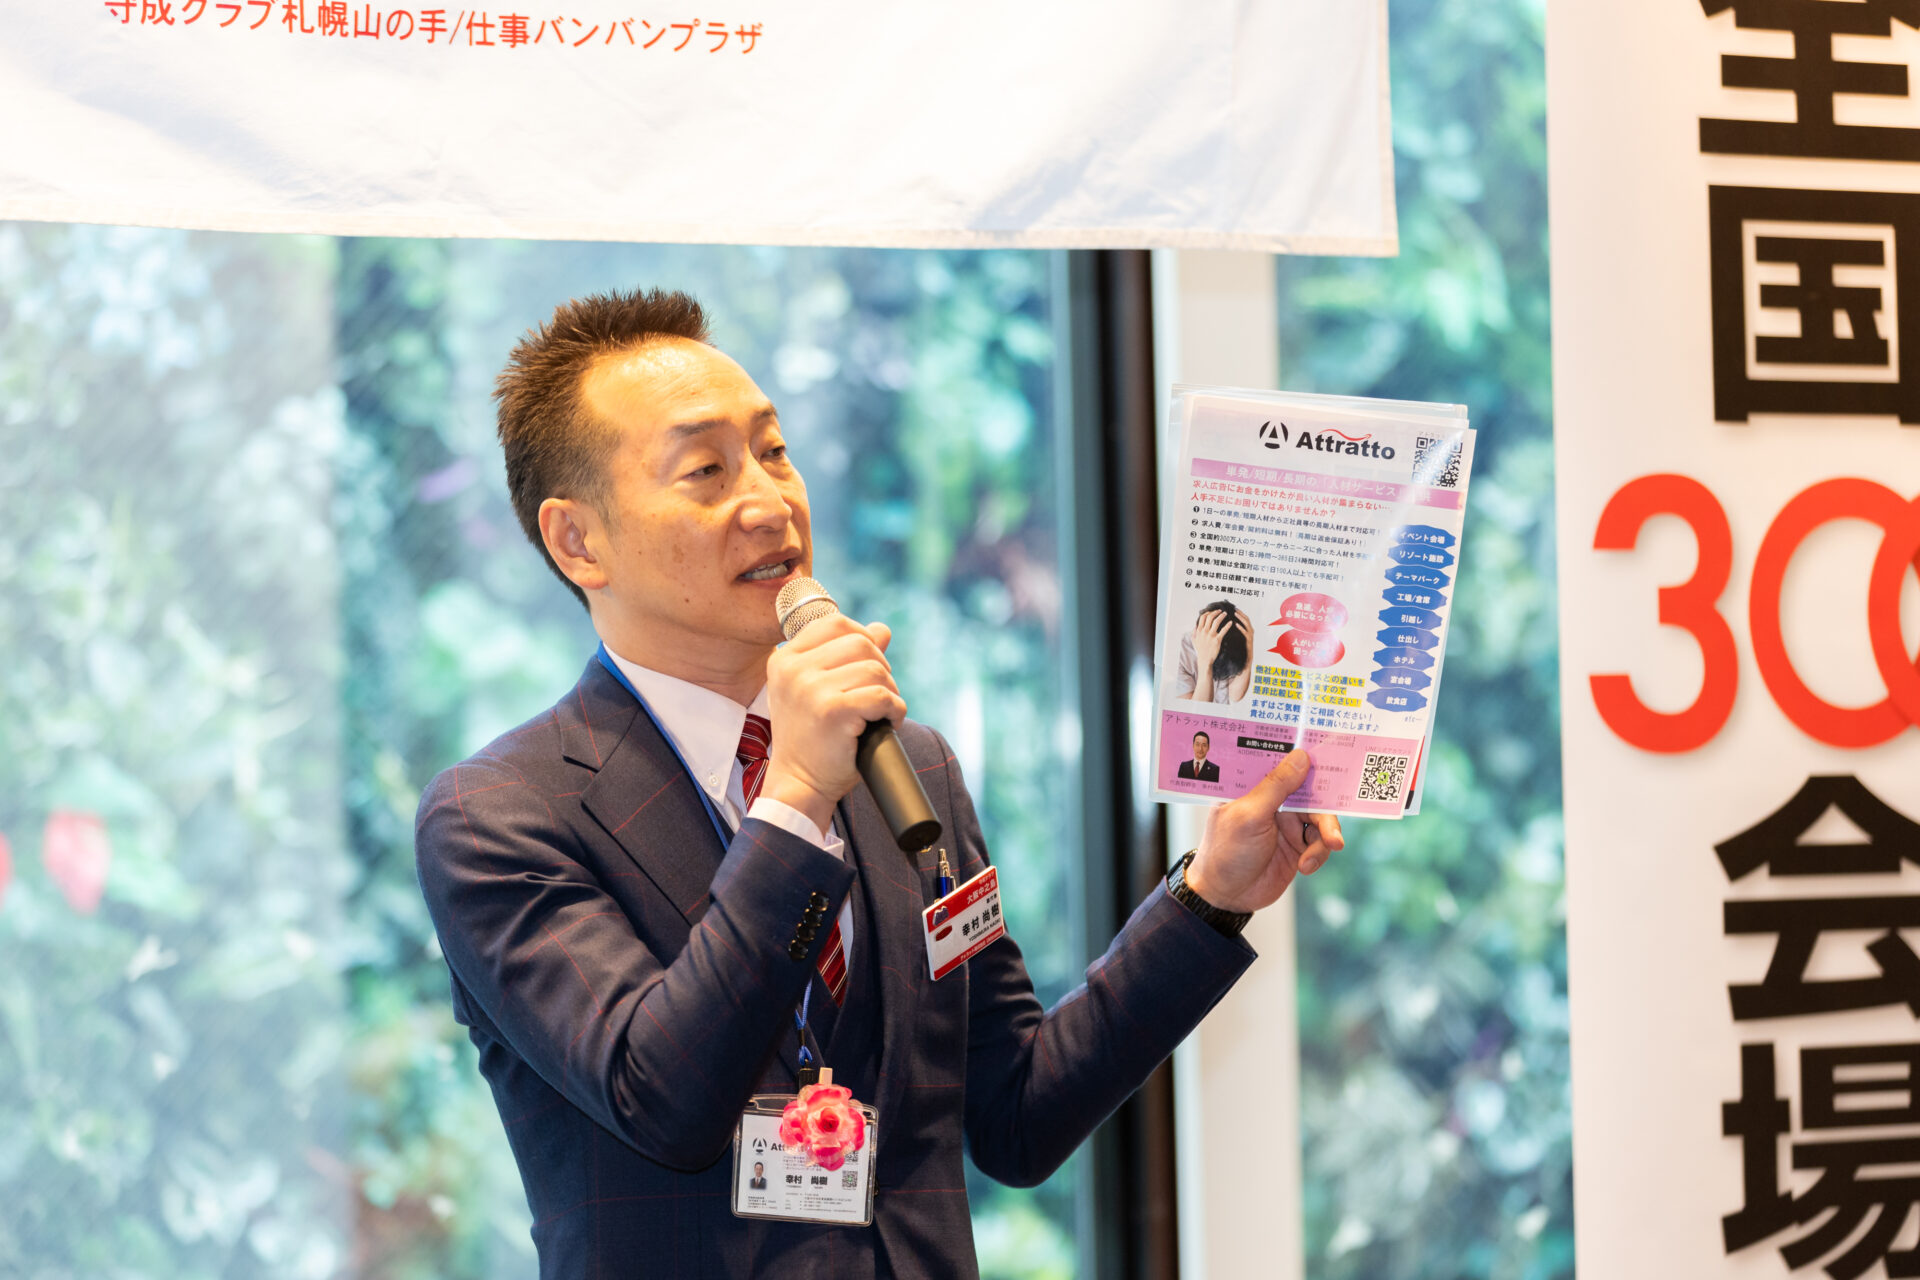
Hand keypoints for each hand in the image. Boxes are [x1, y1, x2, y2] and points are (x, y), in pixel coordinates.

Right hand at [760, 615, 905, 831]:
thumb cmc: (812, 740)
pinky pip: (882, 696)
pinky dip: (895, 710)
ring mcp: (811, 688)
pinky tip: (886, 723)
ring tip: (880, 714)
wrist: (799, 785)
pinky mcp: (833, 710)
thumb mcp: (820, 691)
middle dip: (881, 667)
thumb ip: (845, 657)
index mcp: (785, 660)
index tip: (868, 666)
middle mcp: (793, 669)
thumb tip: (883, 629)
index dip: (863, 637)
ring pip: (876, 669)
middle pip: (861, 642)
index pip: (835, 622)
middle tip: (877, 696)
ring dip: (889, 692)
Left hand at [1184, 750, 1343, 914]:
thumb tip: (1301, 756)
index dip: (1306, 757)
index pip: (1283, 762)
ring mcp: (1287, 824)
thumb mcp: (1250, 815)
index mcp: (1254, 786)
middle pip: (1311, 793)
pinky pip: (1320, 843)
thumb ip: (1276, 786)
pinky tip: (1305, 867)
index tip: (1332, 752)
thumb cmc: (1227, 852)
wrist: (1227, 897)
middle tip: (1334, 831)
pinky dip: (1318, 855)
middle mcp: (1273, 801)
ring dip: (1326, 835)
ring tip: (1323, 852)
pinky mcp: (1297, 847)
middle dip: (1326, 810)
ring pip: (1320, 819)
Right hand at [1191, 610, 1229, 679]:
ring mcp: (1211, 636)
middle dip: (1216, 612)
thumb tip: (1195, 627)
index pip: (1202, 618)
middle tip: (1221, 611)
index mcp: (1199, 631)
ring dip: (1221, 616)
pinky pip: (1223, 630)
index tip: (1212, 611)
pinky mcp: (1217, 640)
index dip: (1208, 613)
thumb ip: (1194, 633)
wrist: (1205, 660)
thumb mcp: (1194, 641)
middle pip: (1210, 617)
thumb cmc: (1200, 651)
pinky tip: (1230, 623)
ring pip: (1216, 621)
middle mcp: (1204, 632)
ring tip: (1225, 614)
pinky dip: (1227, 625)